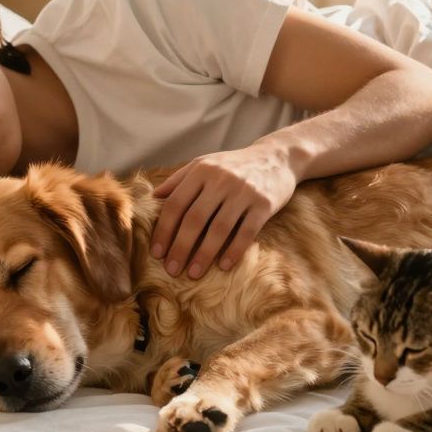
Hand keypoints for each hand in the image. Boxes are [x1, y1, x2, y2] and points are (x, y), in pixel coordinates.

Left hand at [150, 142, 297, 278]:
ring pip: (219, 228)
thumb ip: (179, 179)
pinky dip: (234, 251)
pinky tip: (224, 266)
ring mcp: (244, 192)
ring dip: (204, 254)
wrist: (277, 157)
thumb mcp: (205, 164)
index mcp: (202, 170)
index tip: (157, 253)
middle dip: (180, 247)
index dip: (164, 230)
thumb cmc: (233, 166)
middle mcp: (221, 179)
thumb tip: (154, 198)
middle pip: (195, 219)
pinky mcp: (264, 204)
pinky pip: (246, 232)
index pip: (176, 203)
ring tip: (193, 274)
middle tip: (171, 270)